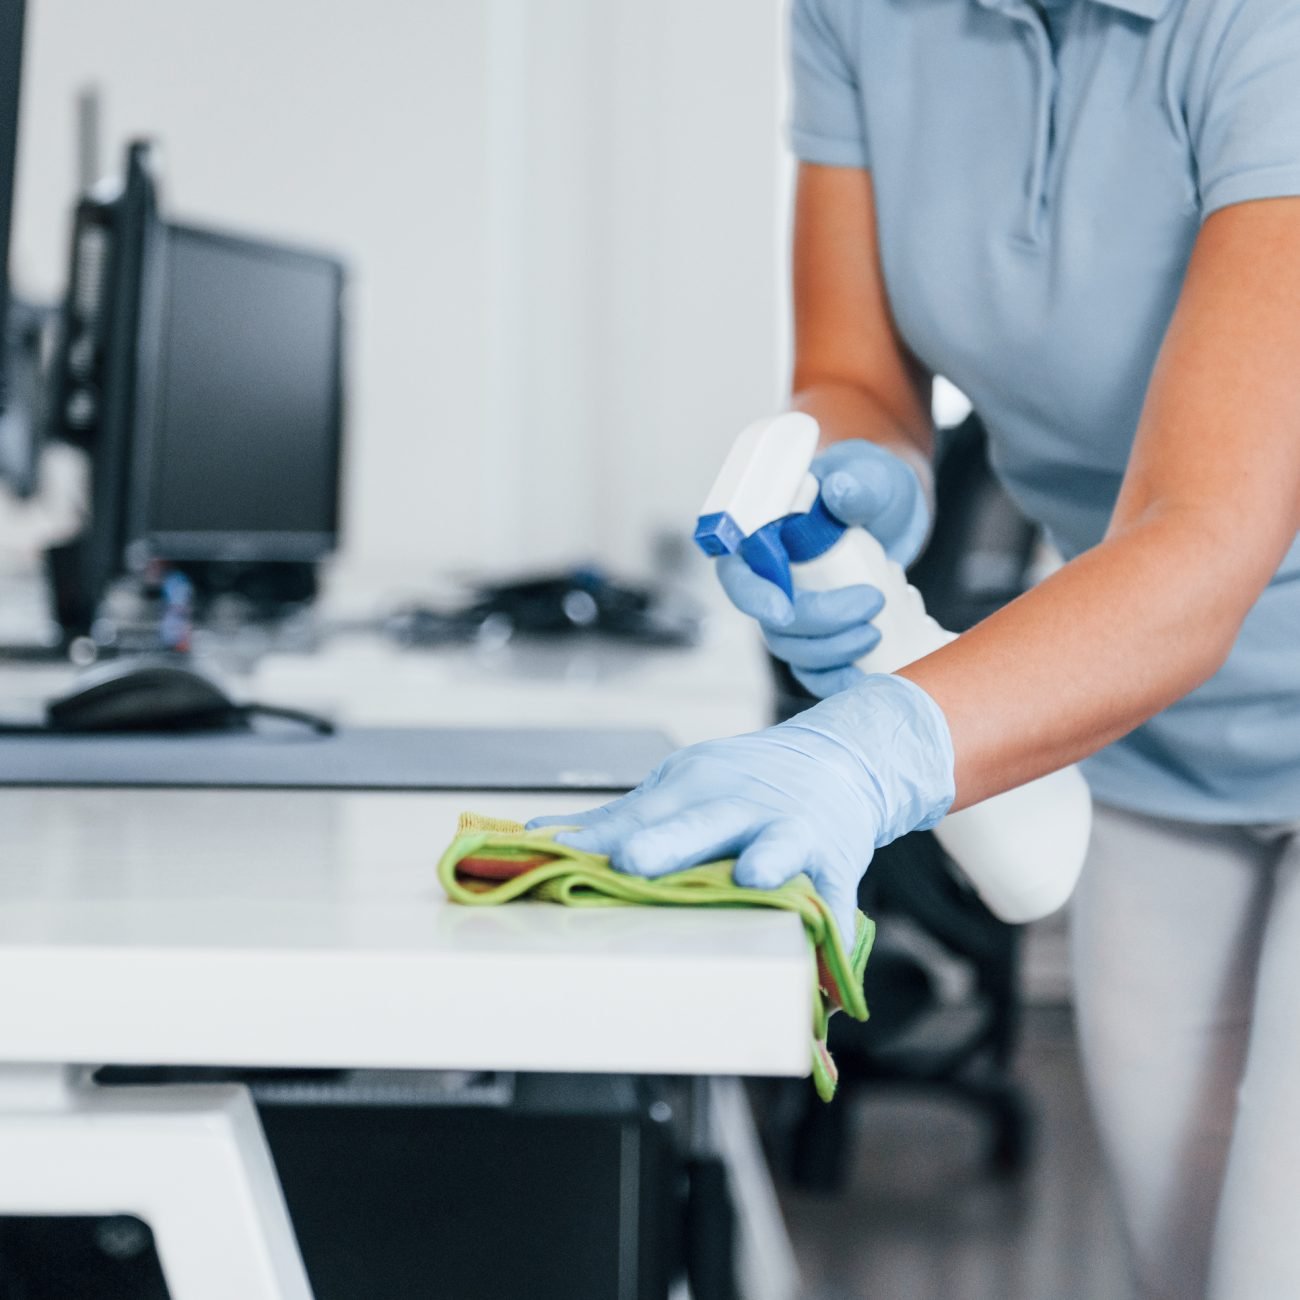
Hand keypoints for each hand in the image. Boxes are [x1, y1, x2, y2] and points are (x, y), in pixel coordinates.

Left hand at [528, 674, 954, 942]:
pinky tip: (823, 985)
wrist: (840, 759)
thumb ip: (620, 819)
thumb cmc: (743, 783)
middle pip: (701, 822)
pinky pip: (835, 905)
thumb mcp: (683, 786)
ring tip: (754, 879)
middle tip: (631, 861)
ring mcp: (794, 832)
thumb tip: (539, 837)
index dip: (603, 835)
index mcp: (698, 785)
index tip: (561, 852)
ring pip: (780, 846)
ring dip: (768, 860)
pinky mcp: (837, 867)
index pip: (643, 812)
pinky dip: (832, 937)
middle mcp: (744, 805)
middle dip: (667, 842)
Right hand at [716, 439, 930, 697]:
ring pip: (795, 650)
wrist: (893, 511)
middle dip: (820, 624)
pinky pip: (817, 670)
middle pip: (773, 622)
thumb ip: (858, 483)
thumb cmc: (870, 485)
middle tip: (872, 604)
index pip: (738, 573)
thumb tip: (840, 492)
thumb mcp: (871, 476)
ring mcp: (795, 612)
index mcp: (766, 536)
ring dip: (833, 652)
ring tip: (877, 630)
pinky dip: (838, 679)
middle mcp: (772, 580)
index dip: (752, 596)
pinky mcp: (821, 636)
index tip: (785, 609)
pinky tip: (868, 675)